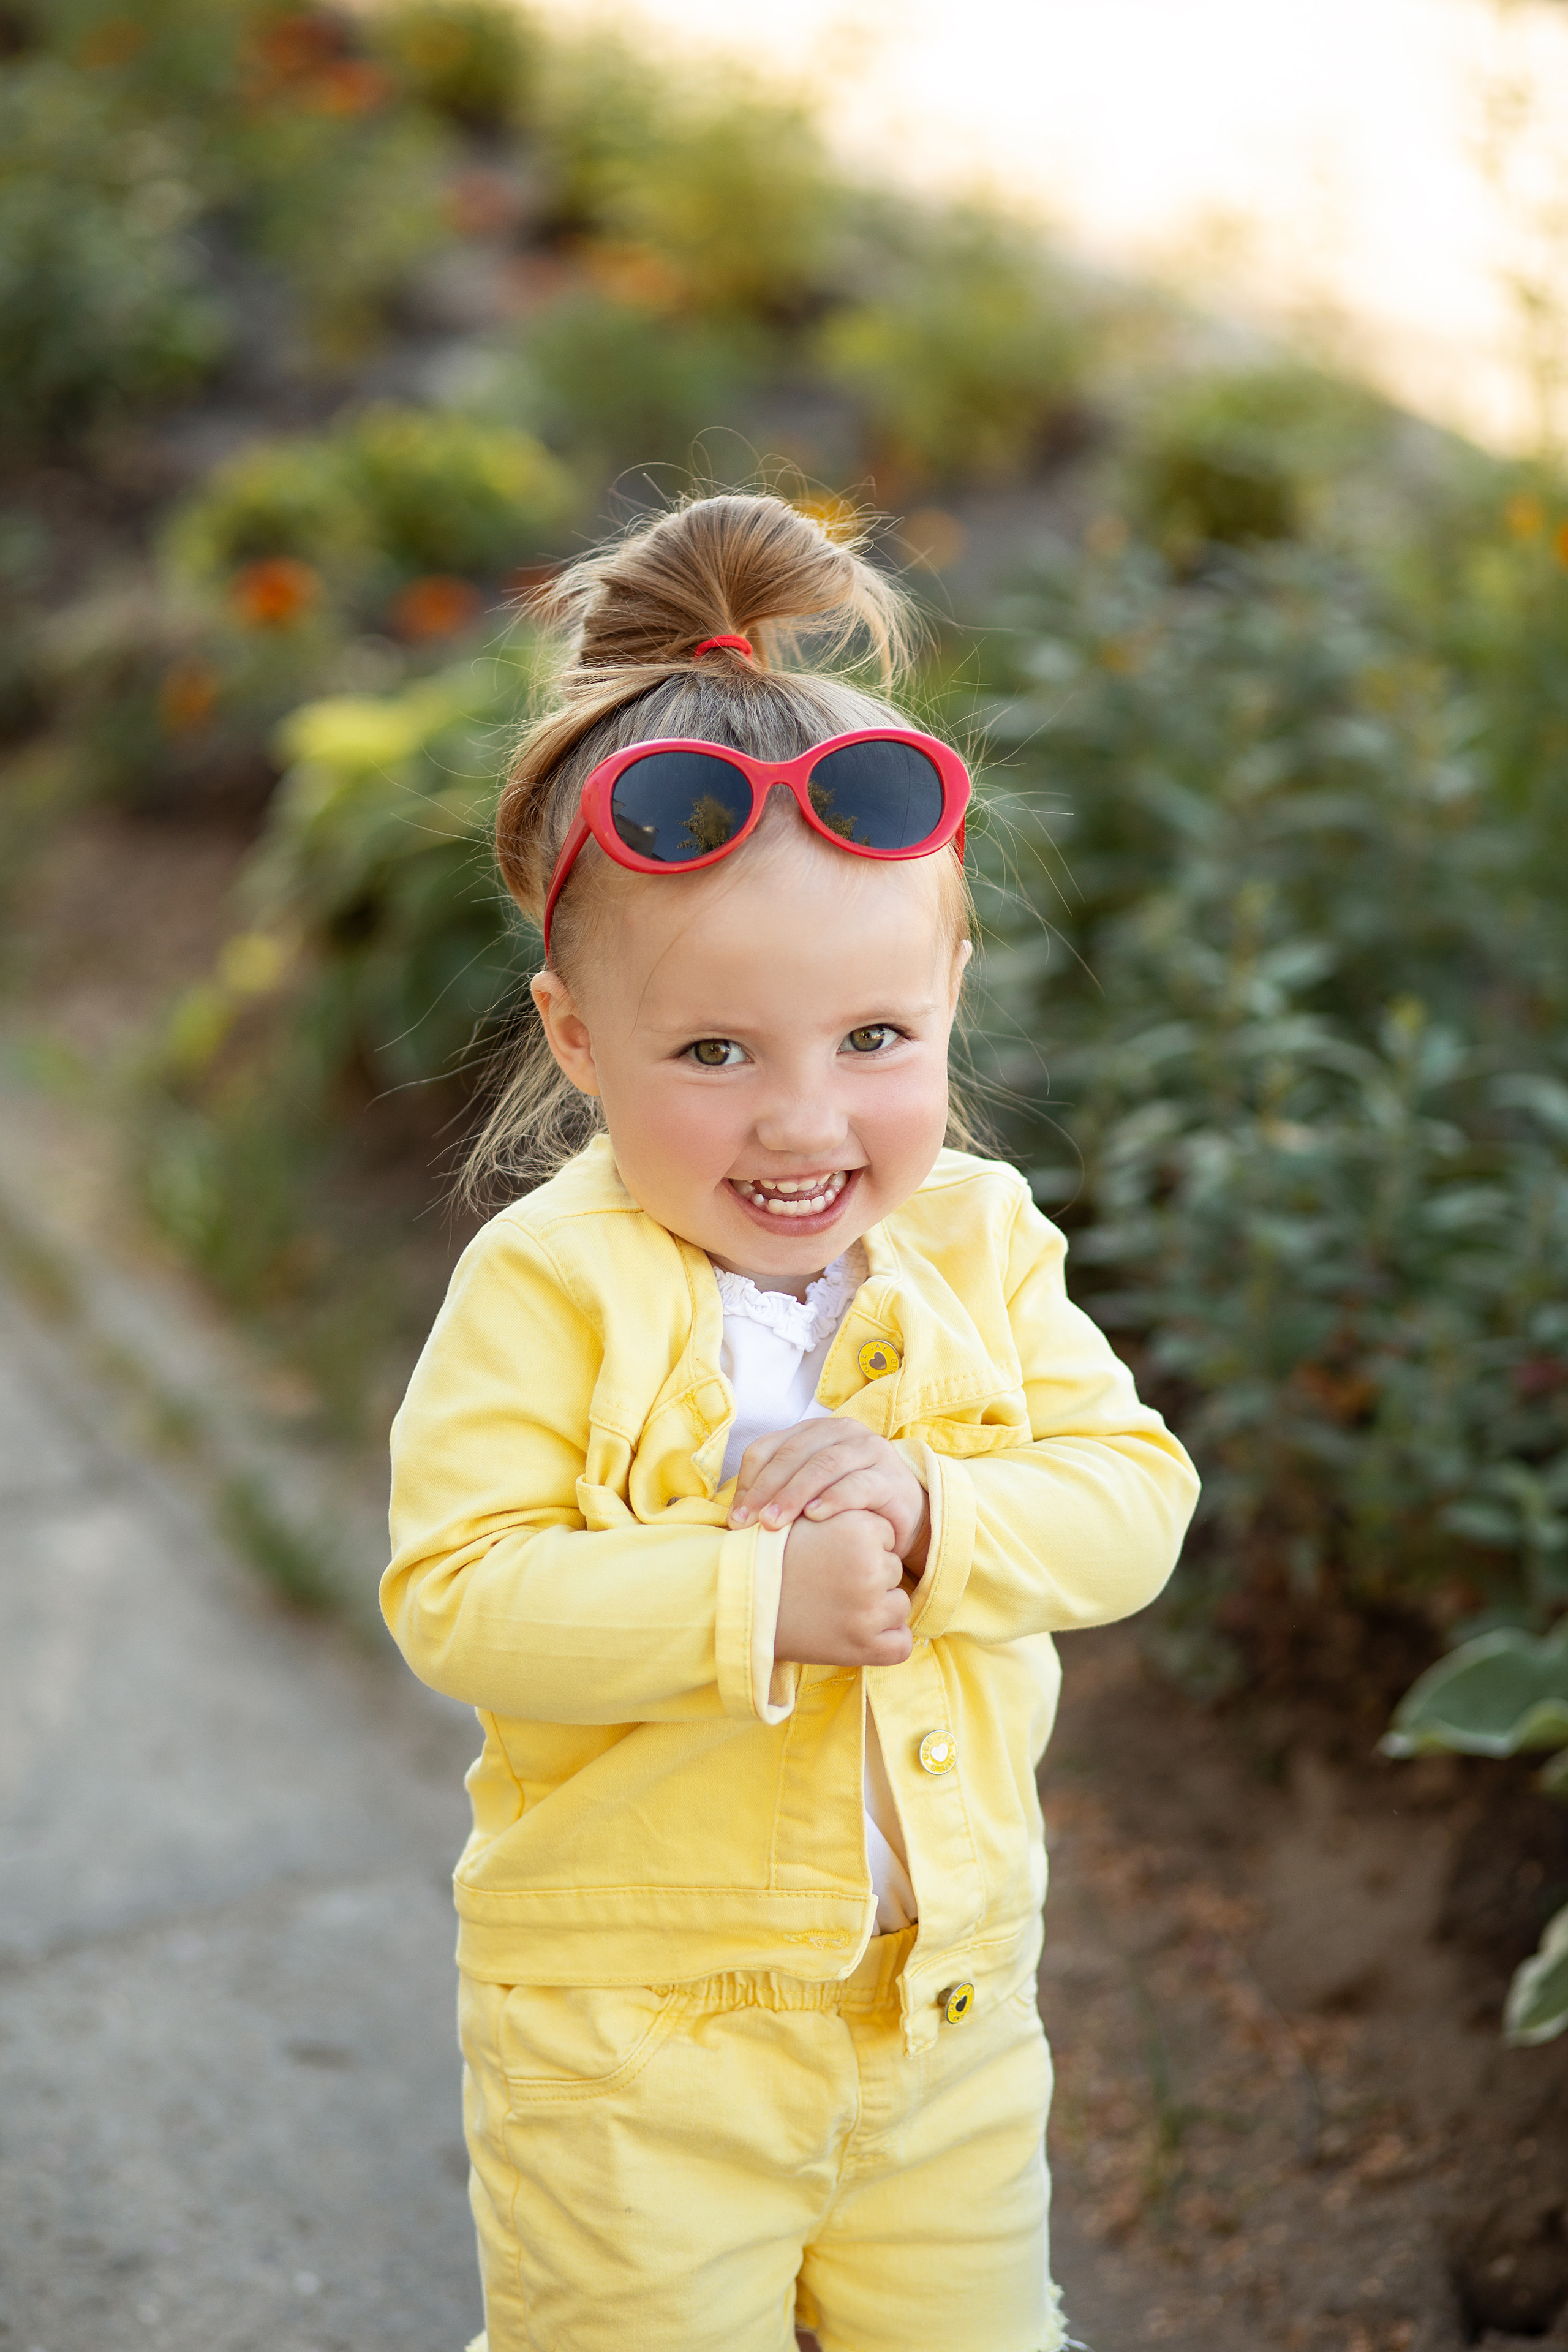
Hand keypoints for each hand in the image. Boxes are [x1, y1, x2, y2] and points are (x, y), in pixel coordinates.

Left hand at [730, 1418, 929, 1570]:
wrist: (907, 1518)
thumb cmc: (849, 1506)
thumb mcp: (810, 1493)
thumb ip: (779, 1492)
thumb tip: (735, 1515)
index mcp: (814, 1431)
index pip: (770, 1447)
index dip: (749, 1480)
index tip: (736, 1517)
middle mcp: (842, 1432)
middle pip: (793, 1454)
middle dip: (767, 1489)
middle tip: (750, 1522)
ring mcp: (869, 1451)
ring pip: (823, 1465)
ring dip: (794, 1494)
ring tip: (774, 1522)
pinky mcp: (890, 1477)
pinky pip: (858, 1485)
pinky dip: (833, 1499)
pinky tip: (814, 1516)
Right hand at [773, 1510, 912, 1667]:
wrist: (738, 1604)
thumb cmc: (770, 1559)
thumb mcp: (808, 1520)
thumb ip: (847, 1516)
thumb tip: (885, 1528)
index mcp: (859, 1528)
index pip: (886, 1537)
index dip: (860, 1546)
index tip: (831, 1555)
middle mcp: (870, 1566)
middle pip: (892, 1570)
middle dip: (867, 1576)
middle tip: (827, 1583)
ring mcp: (869, 1609)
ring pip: (898, 1605)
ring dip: (875, 1609)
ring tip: (833, 1607)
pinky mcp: (865, 1645)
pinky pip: (900, 1644)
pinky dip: (885, 1642)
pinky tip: (855, 1633)